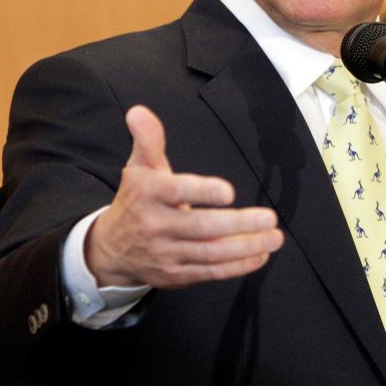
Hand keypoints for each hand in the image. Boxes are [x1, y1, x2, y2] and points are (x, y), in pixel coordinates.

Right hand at [85, 105, 283, 287]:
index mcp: (148, 194)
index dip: (202, 193)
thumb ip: (149, 139)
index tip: (229, 192)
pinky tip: (260, 254)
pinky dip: (237, 266)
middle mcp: (156, 225)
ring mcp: (166, 254)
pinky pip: (210, 272)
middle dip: (238, 224)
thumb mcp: (140, 166)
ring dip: (246, 247)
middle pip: (201, 228)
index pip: (176, 192)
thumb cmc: (136, 199)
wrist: (111, 248)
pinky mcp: (176, 275)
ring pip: (210, 253)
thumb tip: (139, 111)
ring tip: (274, 237)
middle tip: (269, 217)